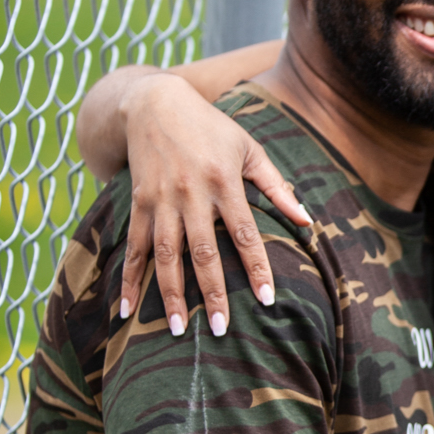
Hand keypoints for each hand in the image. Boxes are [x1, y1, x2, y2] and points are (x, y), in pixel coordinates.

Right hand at [108, 73, 310, 337]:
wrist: (154, 104)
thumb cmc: (211, 128)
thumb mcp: (249, 149)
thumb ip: (277, 186)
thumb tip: (308, 221)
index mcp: (224, 181)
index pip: (244, 232)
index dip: (256, 267)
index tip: (267, 299)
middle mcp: (191, 193)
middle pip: (202, 252)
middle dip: (212, 293)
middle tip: (222, 329)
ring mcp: (161, 201)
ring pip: (165, 256)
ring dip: (171, 294)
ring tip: (178, 329)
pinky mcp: (138, 204)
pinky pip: (133, 248)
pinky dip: (129, 279)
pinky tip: (126, 308)